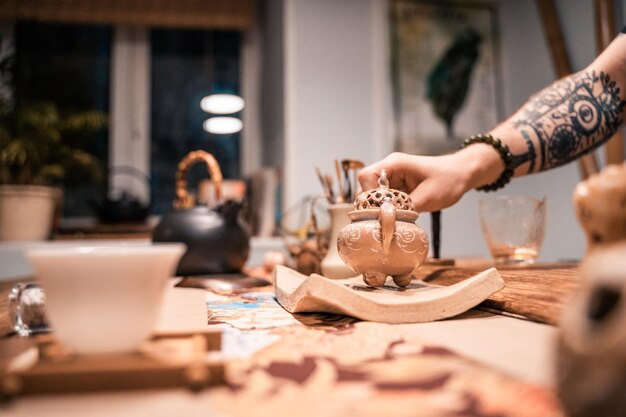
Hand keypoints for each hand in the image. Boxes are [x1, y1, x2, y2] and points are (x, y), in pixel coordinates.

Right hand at [357, 149, 498, 211]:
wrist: (462, 174)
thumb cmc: (449, 180)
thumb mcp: (428, 197)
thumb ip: (406, 209)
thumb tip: (388, 222)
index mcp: (394, 164)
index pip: (366, 177)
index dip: (368, 195)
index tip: (379, 210)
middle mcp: (389, 169)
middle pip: (366, 187)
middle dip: (371, 205)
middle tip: (382, 220)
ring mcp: (393, 178)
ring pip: (374, 195)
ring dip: (380, 208)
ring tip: (391, 220)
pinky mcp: (397, 187)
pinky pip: (385, 199)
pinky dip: (388, 209)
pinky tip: (397, 218)